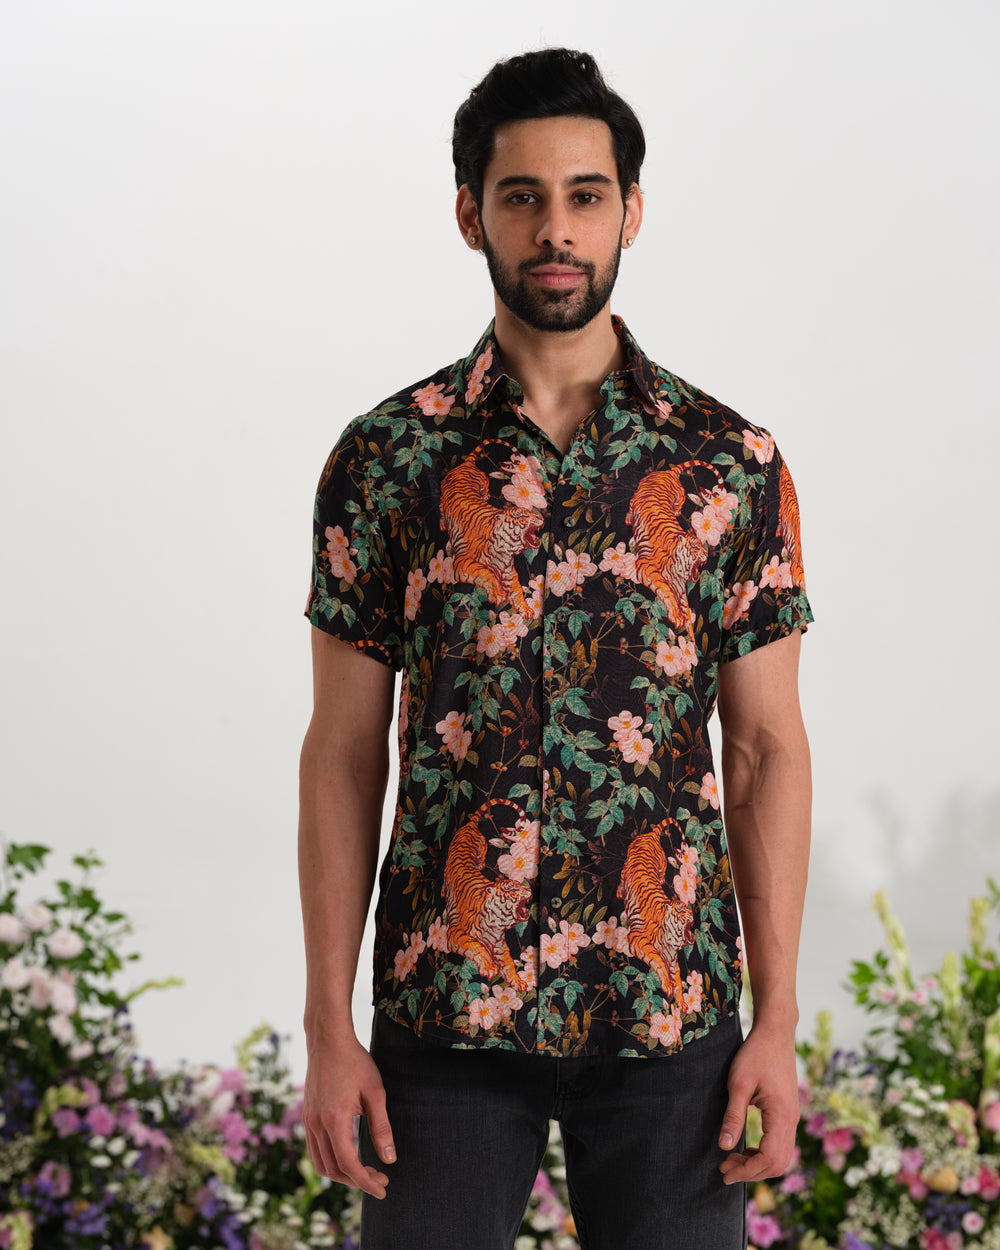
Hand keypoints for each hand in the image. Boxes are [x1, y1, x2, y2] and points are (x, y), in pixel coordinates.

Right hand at [301, 1032, 395, 1198]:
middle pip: (334, 1170)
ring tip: (366, 1171)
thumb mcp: (375, 1092)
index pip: (349, 1165)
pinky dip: (331, 1161)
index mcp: (334, 1120)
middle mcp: (317, 1125)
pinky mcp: (307, 1117)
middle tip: (380, 1178)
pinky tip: (348, 1155)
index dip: (366, 1182)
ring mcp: (309, 1121)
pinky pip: (315, 1150)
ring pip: (321, 1163)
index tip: (383, 1189)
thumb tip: (389, 1159)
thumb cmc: (355, 1062)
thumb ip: (381, 1127)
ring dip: (343, 1174)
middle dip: (357, 1180)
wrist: (328, 1040)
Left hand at [718, 1023, 798, 1184]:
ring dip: (757, 1163)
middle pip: (777, 1163)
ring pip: (781, 1156)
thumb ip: (733, 1116)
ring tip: (732, 1160)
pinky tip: (745, 1148)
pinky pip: (780, 1144)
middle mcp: (792, 1120)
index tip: (725, 1172)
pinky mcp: (788, 1112)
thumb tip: (724, 1147)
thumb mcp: (739, 1084)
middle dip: (751, 1172)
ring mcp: (792, 1117)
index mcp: (781, 1115)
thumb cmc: (756, 1054)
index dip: (747, 1170)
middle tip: (725, 1169)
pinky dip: (764, 1153)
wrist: (775, 1033)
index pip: (768, 1158)